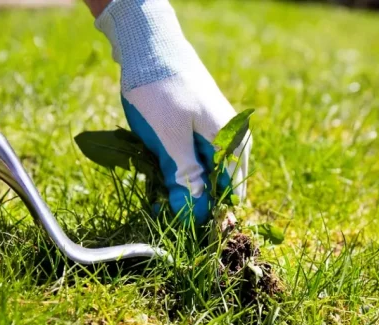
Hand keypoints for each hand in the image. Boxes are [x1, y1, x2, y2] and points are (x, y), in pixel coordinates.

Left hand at [95, 0, 251, 225]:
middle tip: (161, 208)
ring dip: (177, 185)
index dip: (207, 214)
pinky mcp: (196, 128)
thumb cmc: (160, 90)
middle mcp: (230, 139)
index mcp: (232, 143)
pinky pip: (189, 158)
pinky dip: (172, 168)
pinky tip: (154, 170)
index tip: (182, 226)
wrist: (147, 43)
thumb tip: (195, 216)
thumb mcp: (169, 140)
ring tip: (154, 190)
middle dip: (189, 200)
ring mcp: (213, 133)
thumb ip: (186, 178)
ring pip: (200, 174)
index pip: (229, 194)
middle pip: (215, 186)